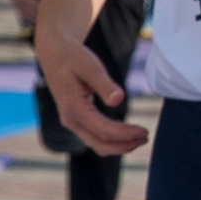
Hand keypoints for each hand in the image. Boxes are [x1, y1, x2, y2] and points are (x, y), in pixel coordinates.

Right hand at [38, 29, 143, 154]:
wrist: (54, 54)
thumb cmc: (72, 57)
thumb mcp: (90, 66)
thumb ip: (104, 85)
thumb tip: (118, 100)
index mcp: (73, 108)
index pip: (104, 130)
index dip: (126, 134)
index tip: (144, 131)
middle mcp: (70, 120)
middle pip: (100, 144)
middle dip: (124, 145)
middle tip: (146, 137)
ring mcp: (72, 122)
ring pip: (97, 144)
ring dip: (119, 145)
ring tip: (140, 137)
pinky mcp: (77, 120)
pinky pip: (95, 137)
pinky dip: (112, 139)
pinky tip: (126, 133)